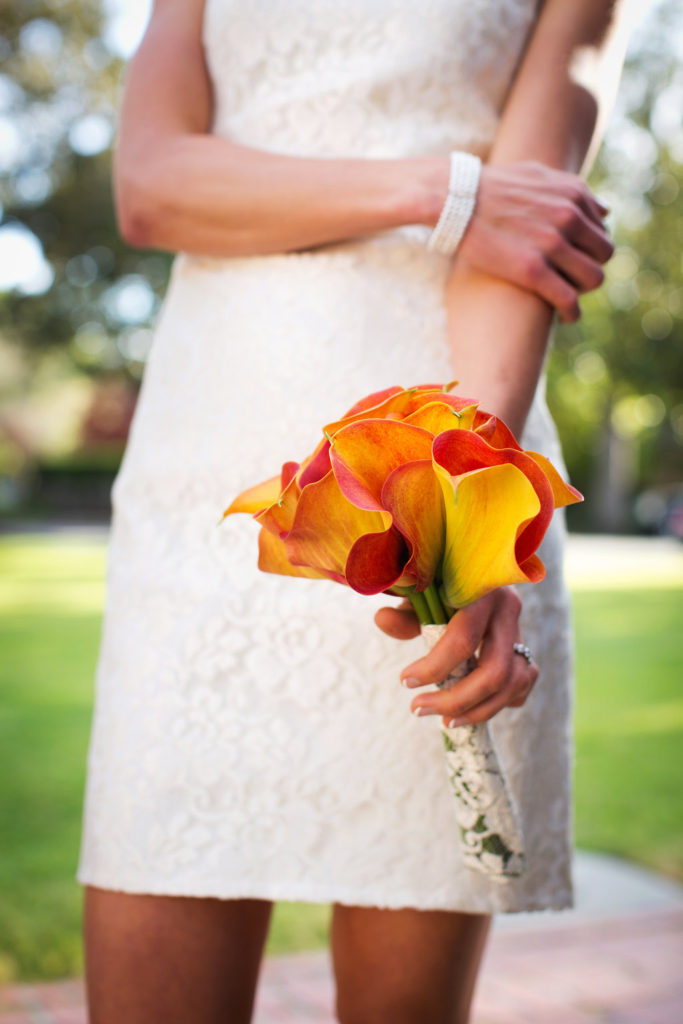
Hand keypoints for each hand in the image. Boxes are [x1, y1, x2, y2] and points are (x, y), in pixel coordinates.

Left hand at [375, 588, 538, 727]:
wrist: (466, 574)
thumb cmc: (436, 584)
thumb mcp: (419, 593)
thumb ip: (404, 612)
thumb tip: (382, 619)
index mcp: (482, 592)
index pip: (464, 639)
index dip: (434, 667)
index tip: (405, 682)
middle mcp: (508, 611)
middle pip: (494, 672)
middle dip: (456, 700)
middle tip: (418, 710)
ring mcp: (521, 632)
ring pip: (513, 685)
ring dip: (478, 711)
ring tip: (445, 722)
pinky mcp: (524, 651)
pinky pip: (522, 686)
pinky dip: (501, 704)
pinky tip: (473, 710)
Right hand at [458, 160, 613, 322]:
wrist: (453, 198)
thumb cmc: (491, 188)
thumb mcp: (538, 175)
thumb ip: (573, 190)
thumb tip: (603, 210)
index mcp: (572, 195)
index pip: (601, 230)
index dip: (590, 249)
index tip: (575, 261)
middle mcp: (568, 217)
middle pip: (604, 255)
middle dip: (590, 268)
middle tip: (571, 280)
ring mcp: (552, 244)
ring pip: (592, 278)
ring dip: (582, 292)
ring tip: (567, 298)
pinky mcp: (532, 270)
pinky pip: (568, 299)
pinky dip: (572, 312)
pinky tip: (565, 317)